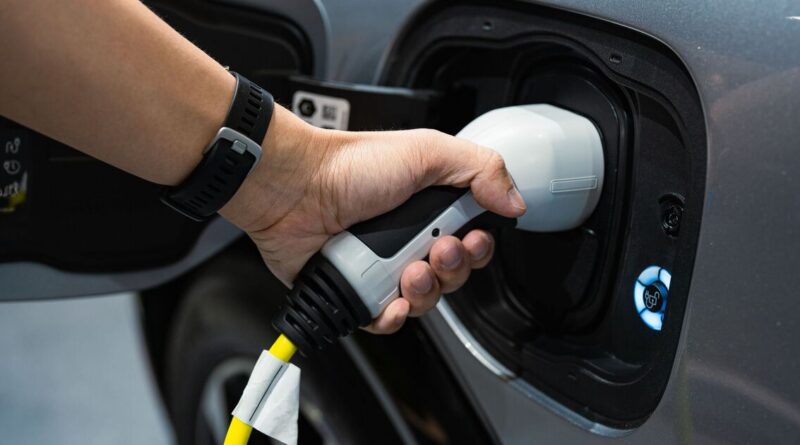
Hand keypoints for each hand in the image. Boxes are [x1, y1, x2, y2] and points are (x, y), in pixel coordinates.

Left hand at [221, 106, 525, 332]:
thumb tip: (515, 201)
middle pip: (451, 275)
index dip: (478, 248)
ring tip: (407, 272)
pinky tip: (390, 301)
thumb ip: (480, 169)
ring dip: (424, 292)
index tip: (470, 239)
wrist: (295, 187)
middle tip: (436, 250)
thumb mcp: (428, 151)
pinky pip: (384, 319)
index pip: (471, 241)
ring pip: (423, 301)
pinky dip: (391, 317)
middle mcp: (407, 239)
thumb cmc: (351, 165)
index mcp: (428, 207)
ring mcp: (381, 267)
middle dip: (452, 269)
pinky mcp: (355, 291)